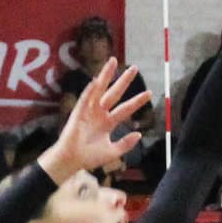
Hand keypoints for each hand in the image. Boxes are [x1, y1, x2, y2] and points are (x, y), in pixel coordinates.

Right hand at [42, 59, 146, 178]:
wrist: (72, 161)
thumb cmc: (89, 157)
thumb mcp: (112, 152)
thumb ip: (125, 144)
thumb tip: (139, 134)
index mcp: (108, 122)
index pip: (125, 109)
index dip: (137, 101)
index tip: (149, 92)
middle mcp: (99, 113)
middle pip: (114, 94)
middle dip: (124, 81)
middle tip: (135, 68)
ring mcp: (89, 111)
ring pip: (99, 90)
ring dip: (105, 76)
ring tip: (113, 62)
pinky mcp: (78, 113)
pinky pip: (85, 99)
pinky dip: (90, 90)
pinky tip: (96, 80)